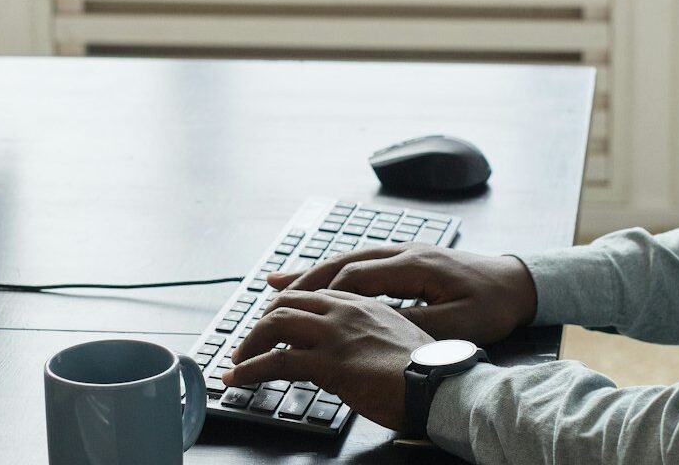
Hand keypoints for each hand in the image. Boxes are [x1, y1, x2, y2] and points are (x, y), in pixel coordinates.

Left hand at [220, 289, 431, 430]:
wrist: (441, 383)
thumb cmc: (429, 369)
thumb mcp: (400, 339)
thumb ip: (371, 336)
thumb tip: (354, 352)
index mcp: (364, 303)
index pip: (314, 295)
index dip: (288, 305)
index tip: (274, 318)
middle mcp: (345, 311)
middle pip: (288, 302)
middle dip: (262, 321)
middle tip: (250, 341)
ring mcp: (334, 334)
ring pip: (275, 325)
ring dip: (249, 343)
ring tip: (237, 360)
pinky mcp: (327, 363)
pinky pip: (275, 363)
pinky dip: (249, 370)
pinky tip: (237, 379)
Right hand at [267, 244, 537, 344]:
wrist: (520, 283)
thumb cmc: (492, 307)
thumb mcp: (458, 323)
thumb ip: (415, 321)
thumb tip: (373, 324)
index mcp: (414, 266)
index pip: (356, 278)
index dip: (322, 296)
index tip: (294, 313)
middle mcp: (404, 251)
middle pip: (344, 262)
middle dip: (305, 278)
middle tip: (269, 293)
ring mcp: (406, 250)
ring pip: (349, 258)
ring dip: (315, 271)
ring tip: (279, 281)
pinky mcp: (409, 257)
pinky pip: (362, 260)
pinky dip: (336, 269)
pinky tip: (320, 279)